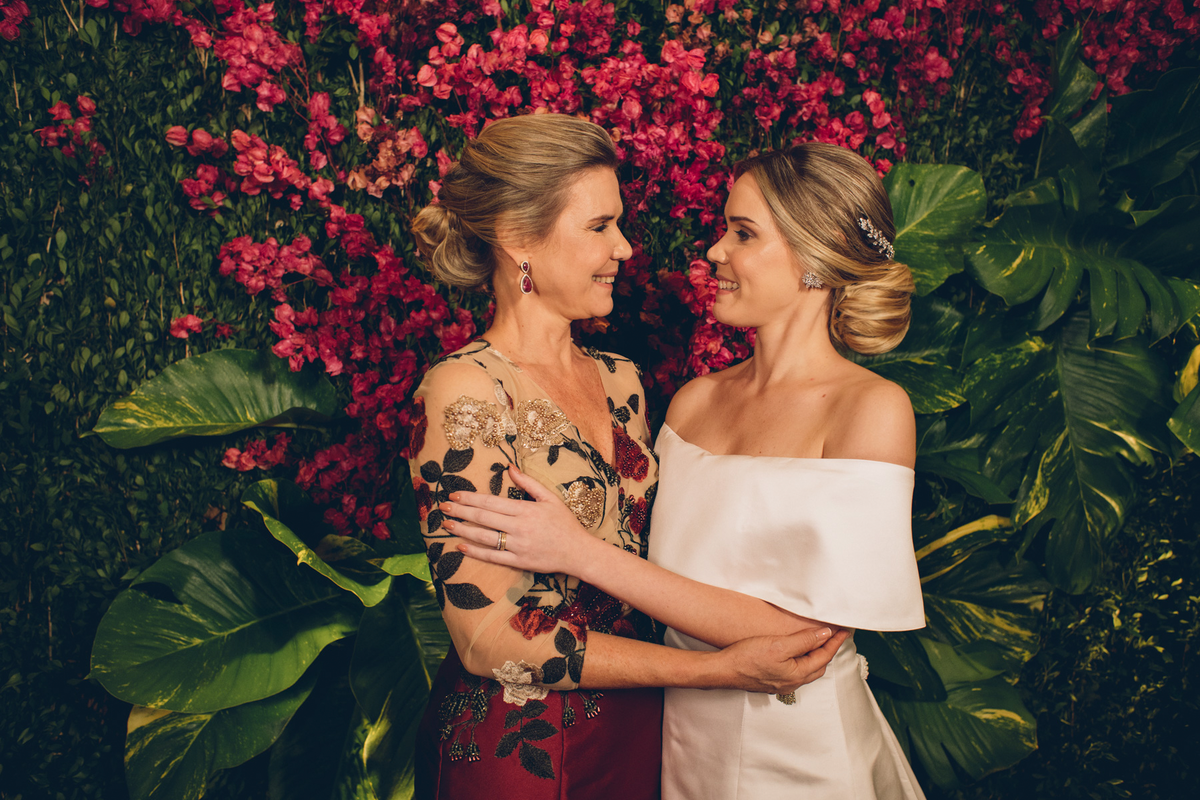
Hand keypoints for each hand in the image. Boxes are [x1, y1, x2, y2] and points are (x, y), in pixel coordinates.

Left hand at [440, 465, 595, 575]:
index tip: (455, 494)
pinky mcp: (518, 562)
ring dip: (462, 530)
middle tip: (444, 506)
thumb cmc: (565, 523)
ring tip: (447, 525)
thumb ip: (529, 483)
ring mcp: (518, 546)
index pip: (491, 502)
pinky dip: (475, 552)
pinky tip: (461, 546)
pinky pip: (492, 557)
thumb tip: (510, 468)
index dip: (470, 498)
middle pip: (483, 517)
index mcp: (525, 509)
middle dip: (461, 511)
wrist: (578, 552)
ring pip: (484, 537)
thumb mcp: (550, 498)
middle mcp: (519, 527)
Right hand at [720, 626, 848, 693]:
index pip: (824, 656)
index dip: (835, 641)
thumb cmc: (747, 658)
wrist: (724, 670)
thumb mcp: (779, 645)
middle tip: (834, 635)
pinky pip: (794, 670)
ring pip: (806, 668)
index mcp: (798, 674)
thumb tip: (825, 635)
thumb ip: (804, 640)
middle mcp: (792, 682)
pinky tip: (796, 651)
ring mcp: (781, 683)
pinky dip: (801, 659)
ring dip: (815, 655)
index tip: (844, 631)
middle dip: (828, 650)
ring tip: (818, 640)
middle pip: (818, 665)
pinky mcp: (771, 680)